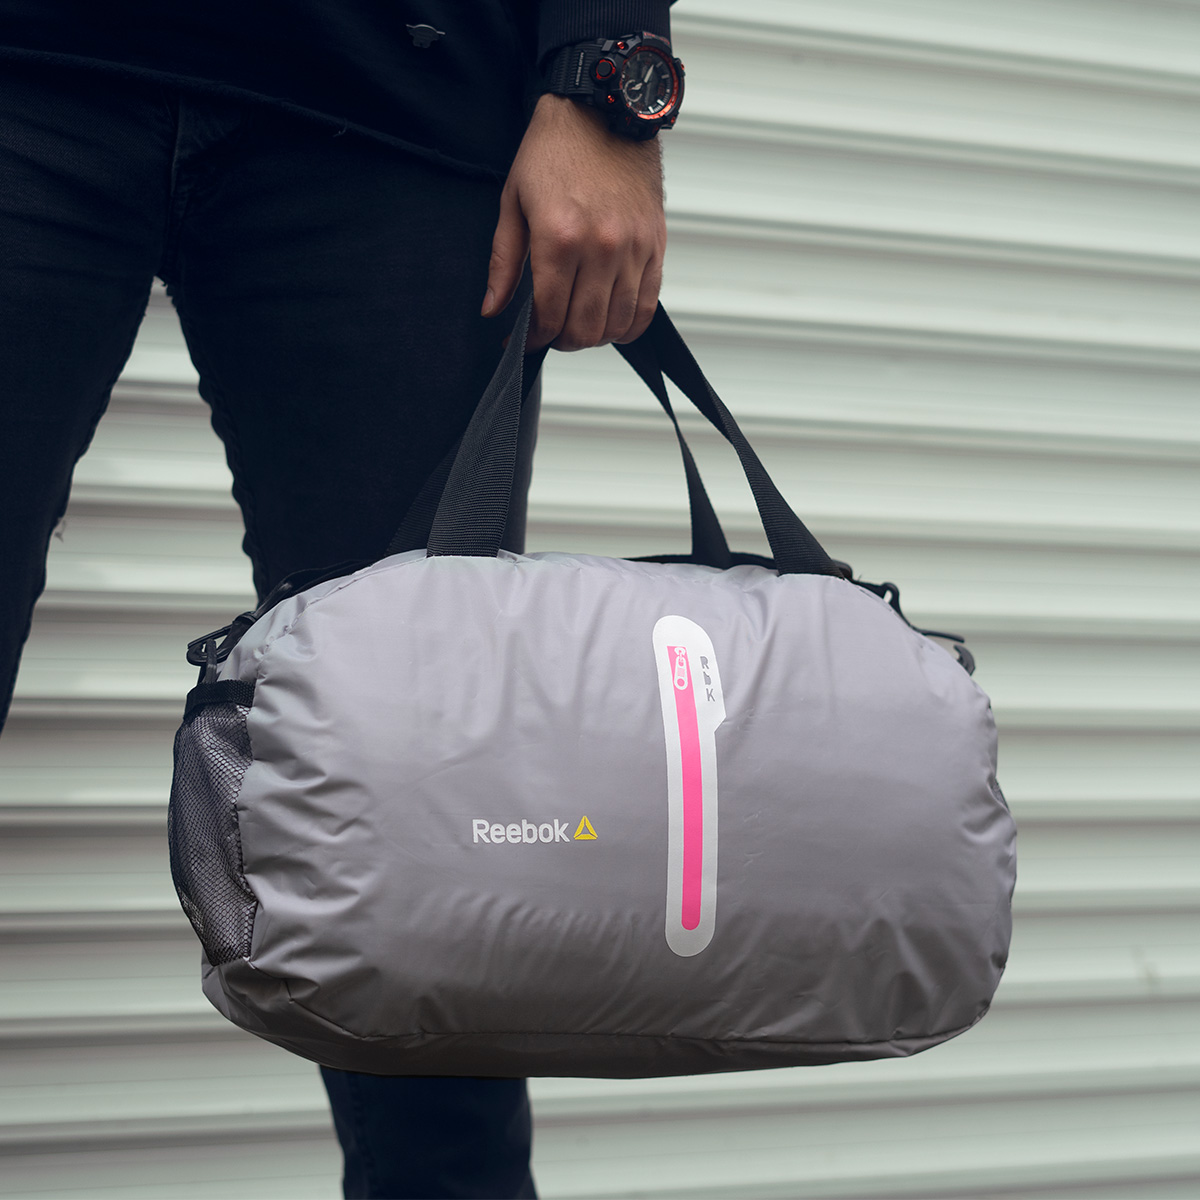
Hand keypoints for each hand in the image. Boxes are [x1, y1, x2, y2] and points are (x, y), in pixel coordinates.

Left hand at [482, 94, 665, 350]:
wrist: (602, 113)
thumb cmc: (553, 153)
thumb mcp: (513, 202)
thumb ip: (503, 263)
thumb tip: (493, 310)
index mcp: (558, 238)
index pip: (548, 316)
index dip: (533, 339)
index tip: (523, 342)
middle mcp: (600, 248)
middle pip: (584, 328)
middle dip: (562, 342)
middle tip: (551, 335)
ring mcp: (632, 249)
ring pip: (616, 324)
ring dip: (594, 337)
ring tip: (578, 327)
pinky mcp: (655, 246)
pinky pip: (646, 306)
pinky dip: (629, 326)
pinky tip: (612, 324)